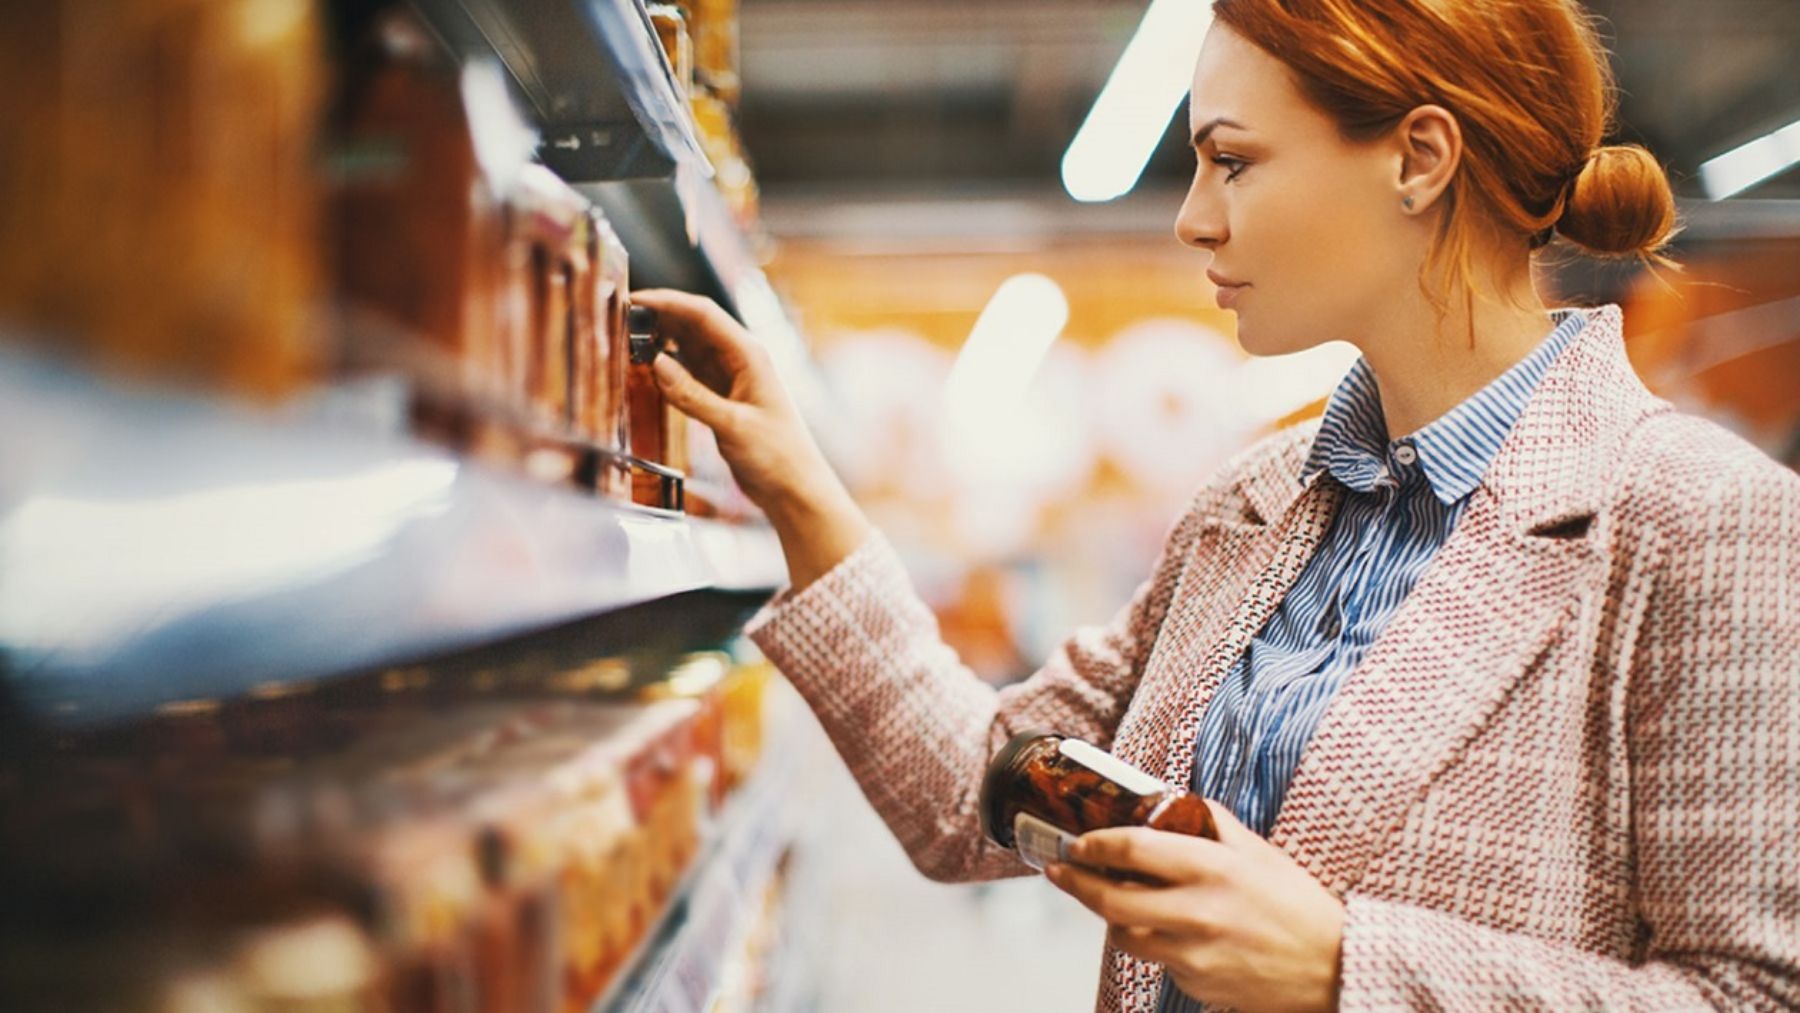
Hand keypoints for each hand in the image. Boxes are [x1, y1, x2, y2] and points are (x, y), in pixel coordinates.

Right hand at [628, 289, 869, 589]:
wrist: (794, 488)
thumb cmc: (778, 456)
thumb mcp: (732, 425)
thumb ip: (692, 396)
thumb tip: (655, 364)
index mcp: (749, 354)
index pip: (702, 314)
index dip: (667, 302)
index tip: (634, 300)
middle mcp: (740, 359)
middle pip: (693, 324)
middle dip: (659, 317)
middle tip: (622, 318)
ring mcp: (730, 377)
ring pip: (689, 346)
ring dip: (661, 340)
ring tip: (629, 339)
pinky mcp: (721, 397)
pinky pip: (689, 372)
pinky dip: (668, 367)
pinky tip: (648, 368)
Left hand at [1045, 802, 1343, 1012]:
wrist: (1333, 966)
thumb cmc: (1296, 904)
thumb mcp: (1256, 849)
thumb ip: (1209, 821)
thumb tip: (1167, 800)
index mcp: (1212, 867)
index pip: (1131, 848)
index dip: (1093, 844)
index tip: (1076, 841)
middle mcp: (1197, 911)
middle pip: (1110, 899)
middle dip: (1075, 883)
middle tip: (1059, 870)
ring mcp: (1193, 953)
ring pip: (1123, 934)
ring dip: (1109, 914)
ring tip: (1108, 896)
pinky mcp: (1195, 983)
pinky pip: (1155, 959)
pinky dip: (1151, 942)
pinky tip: (1166, 929)